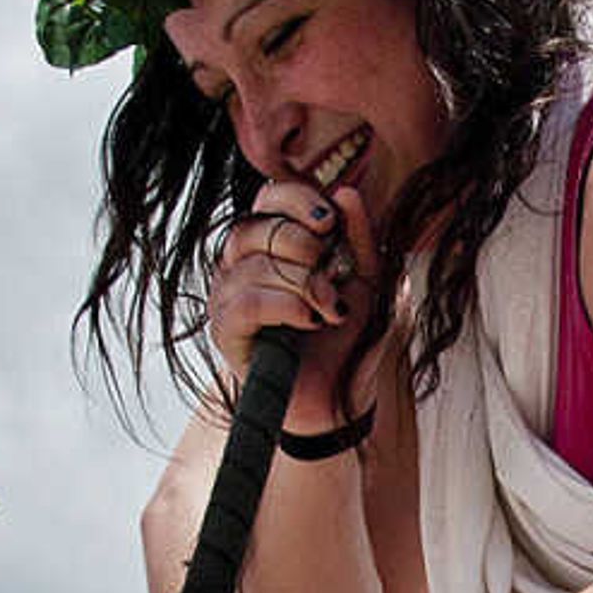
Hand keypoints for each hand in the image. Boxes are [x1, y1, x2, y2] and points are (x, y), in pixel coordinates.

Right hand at [214, 177, 377, 426]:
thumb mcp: (368, 281)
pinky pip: (248, 302)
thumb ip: (360, 238)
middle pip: (256, 225)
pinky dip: (287, 307)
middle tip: (334, 278)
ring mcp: (227, 295)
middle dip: (305, 247)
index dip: (297, 200)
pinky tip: (311, 321)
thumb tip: (346, 193)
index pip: (268, 196)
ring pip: (254, 264)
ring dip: (304, 284)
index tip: (330, 223)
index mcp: (271, 241)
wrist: (341, 399)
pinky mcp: (225, 331)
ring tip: (330, 311)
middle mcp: (240, 263)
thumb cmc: (348, 337)